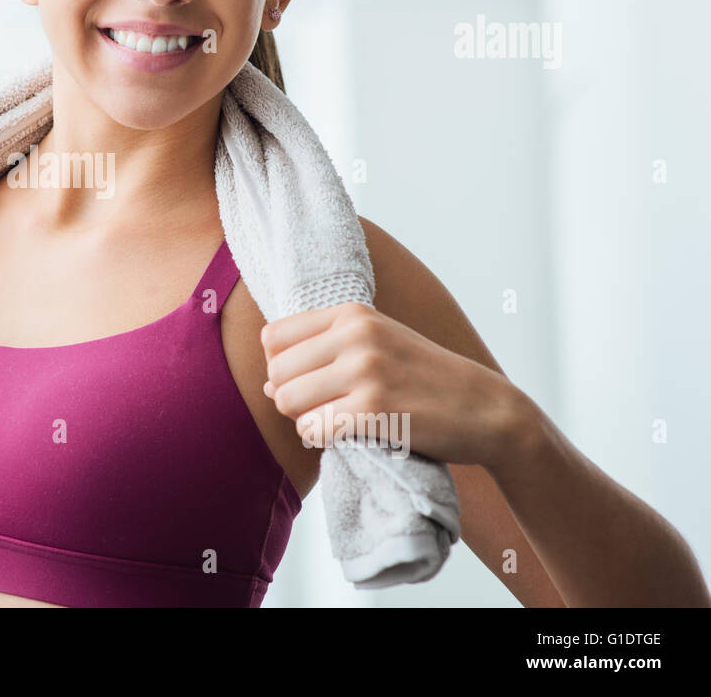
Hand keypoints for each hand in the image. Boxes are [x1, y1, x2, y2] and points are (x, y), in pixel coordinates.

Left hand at [260, 301, 517, 466]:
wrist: (485, 408)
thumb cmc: (423, 378)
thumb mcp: (377, 342)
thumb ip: (323, 351)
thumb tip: (266, 382)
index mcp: (352, 313)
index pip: (274, 336)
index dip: (281, 365)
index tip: (308, 381)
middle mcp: (355, 334)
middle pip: (276, 371)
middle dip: (289, 396)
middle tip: (322, 408)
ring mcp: (365, 370)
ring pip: (287, 400)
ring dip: (303, 419)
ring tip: (335, 420)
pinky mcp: (373, 409)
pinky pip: (312, 428)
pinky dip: (320, 438)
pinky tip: (347, 434)